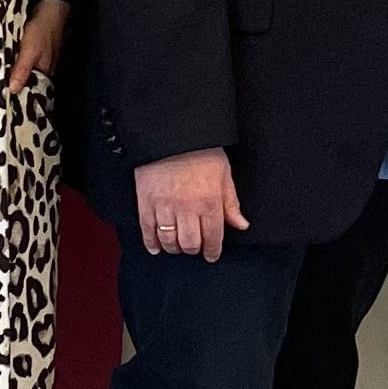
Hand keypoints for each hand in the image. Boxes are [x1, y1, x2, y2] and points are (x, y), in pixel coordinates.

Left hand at [5, 0, 70, 93]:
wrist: (50, 8)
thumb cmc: (41, 31)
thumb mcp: (30, 51)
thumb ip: (22, 70)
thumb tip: (13, 90)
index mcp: (45, 73)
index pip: (32, 92)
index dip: (19, 98)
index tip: (2, 104)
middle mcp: (44, 70)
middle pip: (28, 83)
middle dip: (13, 87)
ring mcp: (40, 60)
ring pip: (24, 73)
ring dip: (12, 76)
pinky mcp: (34, 51)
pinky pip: (23, 63)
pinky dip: (14, 64)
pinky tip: (3, 65)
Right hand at [133, 148, 248, 261]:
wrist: (171, 134)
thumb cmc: (201, 151)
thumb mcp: (224, 174)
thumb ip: (231, 203)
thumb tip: (241, 224)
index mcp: (209, 202)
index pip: (213, 238)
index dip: (213, 251)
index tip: (211, 255)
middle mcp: (187, 208)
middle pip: (190, 244)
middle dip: (193, 249)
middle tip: (195, 247)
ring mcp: (165, 207)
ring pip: (169, 240)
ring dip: (174, 248)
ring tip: (177, 245)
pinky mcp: (146, 202)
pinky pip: (147, 230)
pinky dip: (151, 243)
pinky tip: (156, 248)